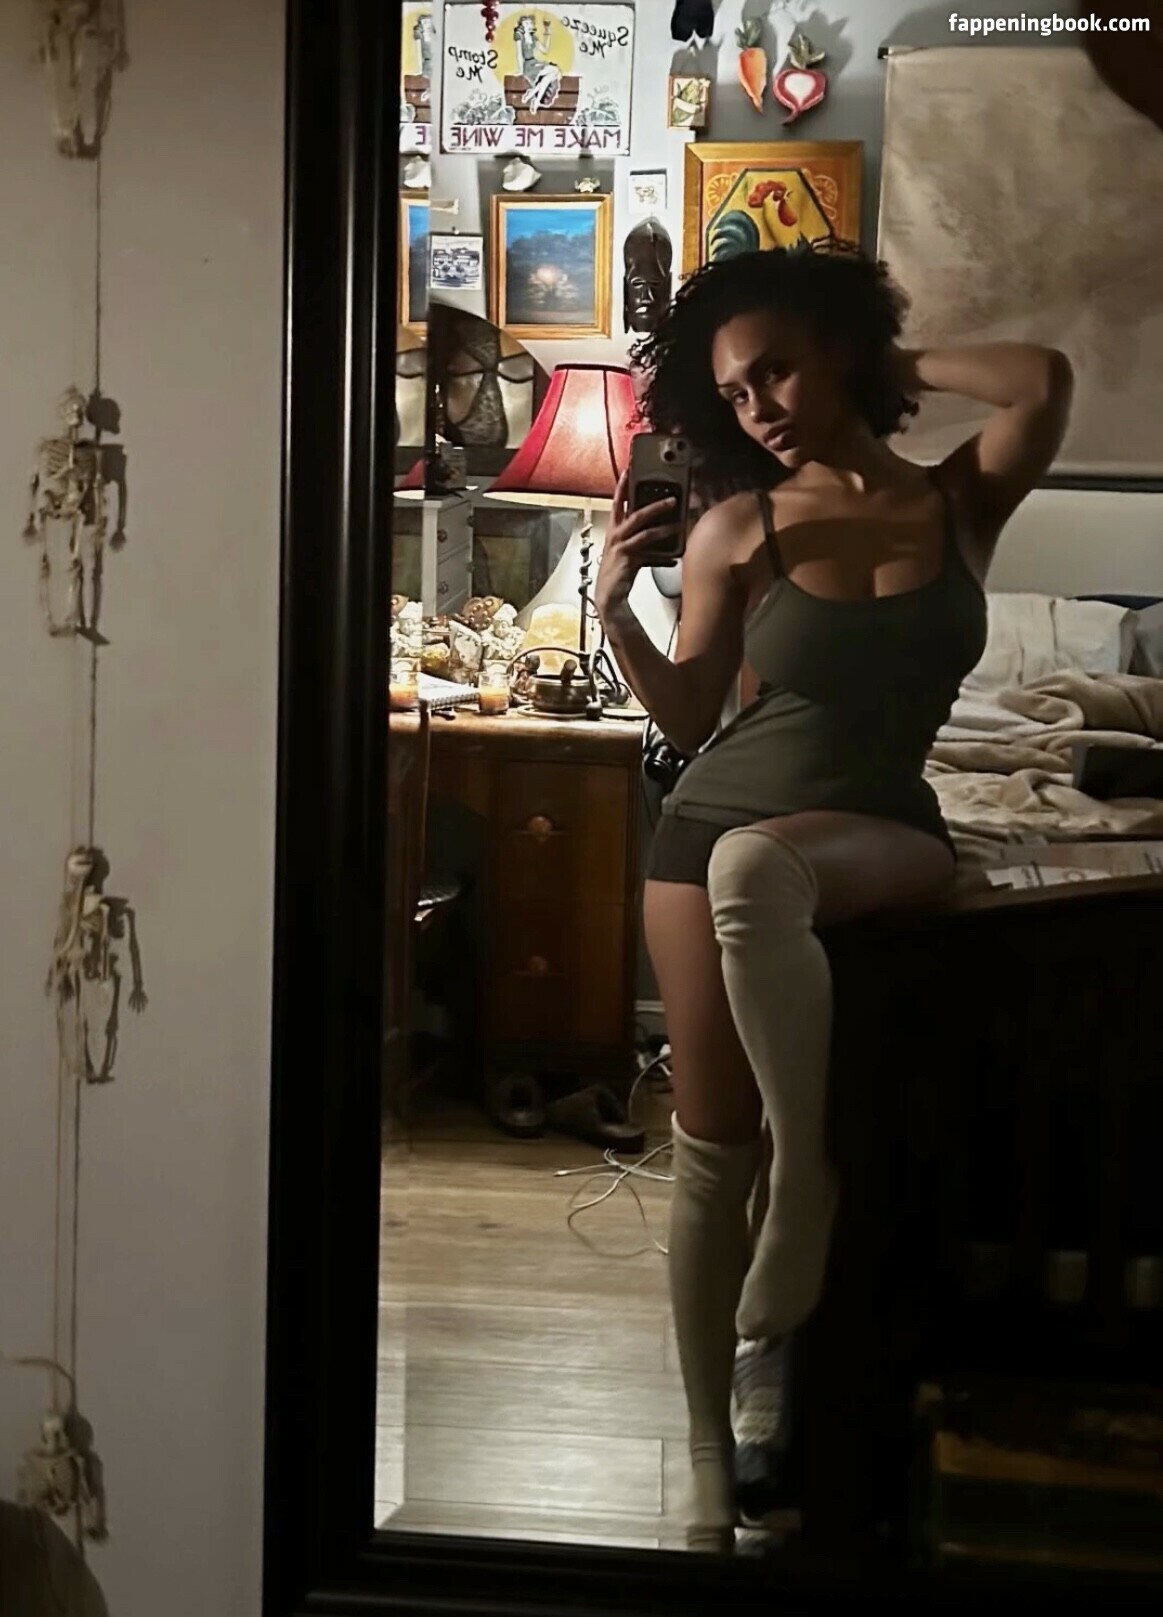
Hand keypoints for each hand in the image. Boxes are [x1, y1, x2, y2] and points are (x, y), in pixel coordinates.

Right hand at [595, 471, 680, 624]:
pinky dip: (663, 555)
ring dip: (663, 526)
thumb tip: (667, 540)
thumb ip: (646, 545)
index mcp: (614, 530)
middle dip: (654, 505)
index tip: (630, 470)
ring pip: (644, 530)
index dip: (623, 486)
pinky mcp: (628, 560)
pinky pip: (649, 552)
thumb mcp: (630, 553)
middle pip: (634, 513)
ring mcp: (620, 547)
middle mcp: (615, 535)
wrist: (608, 597)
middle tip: (672, 499)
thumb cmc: (618, 574)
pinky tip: (674, 557)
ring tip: (679, 524)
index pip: (617, 502)